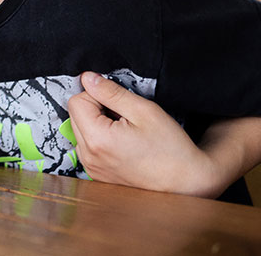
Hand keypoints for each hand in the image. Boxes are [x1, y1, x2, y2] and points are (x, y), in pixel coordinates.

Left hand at [67, 71, 220, 196]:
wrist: (185, 182)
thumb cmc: (170, 147)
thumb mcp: (143, 110)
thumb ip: (111, 92)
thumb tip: (88, 78)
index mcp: (97, 140)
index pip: (76, 101)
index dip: (97, 95)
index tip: (117, 102)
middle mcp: (89, 156)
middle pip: (75, 116)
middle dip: (95, 109)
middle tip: (123, 115)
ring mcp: (92, 168)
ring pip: (80, 130)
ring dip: (97, 124)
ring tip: (124, 130)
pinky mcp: (97, 174)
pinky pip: (87, 146)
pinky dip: (100, 139)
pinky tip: (121, 142)